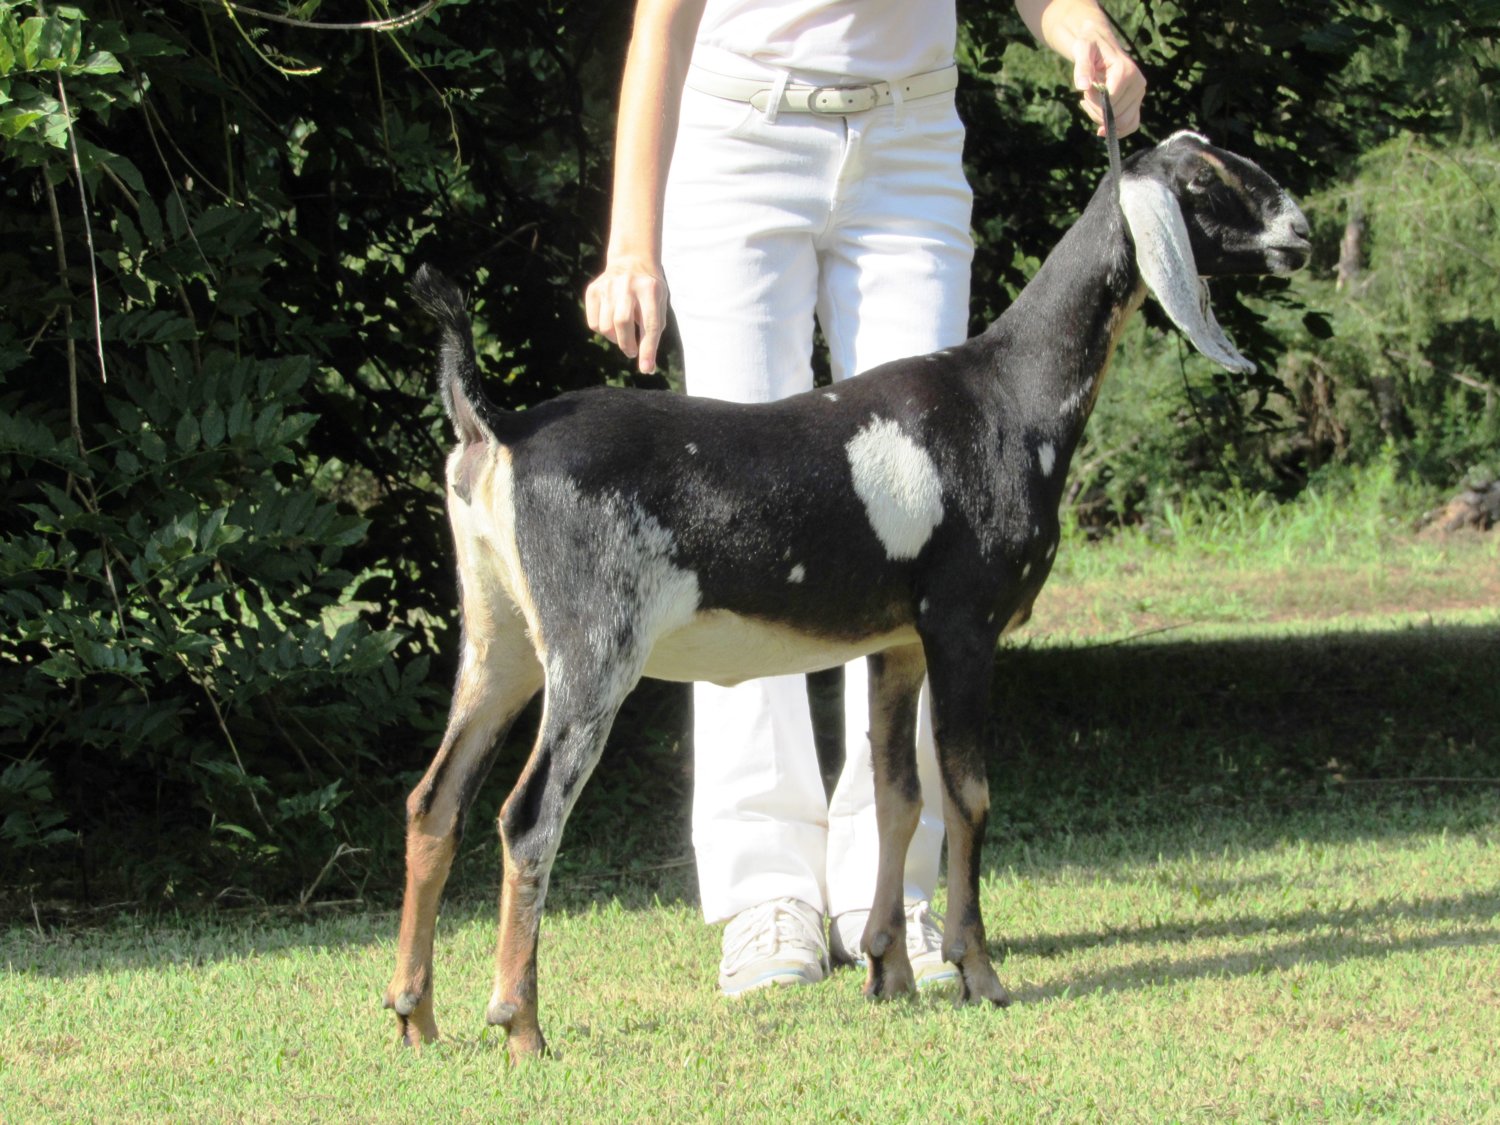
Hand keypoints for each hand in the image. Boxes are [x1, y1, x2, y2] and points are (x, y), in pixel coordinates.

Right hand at [584, 257, 668, 374]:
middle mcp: (627, 285)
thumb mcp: (659, 304)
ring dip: (615, 339)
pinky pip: (593, 323)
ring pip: (605, 326)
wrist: (631, 260)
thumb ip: (654, 331)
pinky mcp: (593, 290)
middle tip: (632, 351)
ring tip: (623, 334)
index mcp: (650, 288)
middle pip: (622, 323)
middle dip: (627, 345)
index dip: (648, 349)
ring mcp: (607, 285)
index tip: (647, 369)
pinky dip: (602, 331)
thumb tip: (647, 367)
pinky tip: (611, 323)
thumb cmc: (649, 291)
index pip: (650, 324)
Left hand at [1071, 35, 1144, 137]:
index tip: (1085, 90)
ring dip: (1101, 119)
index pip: (1109, 101)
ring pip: (1122, 122)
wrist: (1100, 45)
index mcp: (1127, 72)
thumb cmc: (1090, 46)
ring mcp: (1140, 94)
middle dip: (1096, 111)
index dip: (1093, 101)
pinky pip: (1131, 125)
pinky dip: (1116, 129)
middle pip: (1116, 114)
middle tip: (1086, 96)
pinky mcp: (1137, 102)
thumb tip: (1083, 86)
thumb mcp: (1083, 51)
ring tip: (1092, 104)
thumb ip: (1082, 67)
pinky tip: (1101, 127)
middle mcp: (1138, 84)